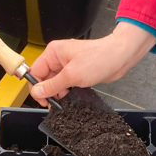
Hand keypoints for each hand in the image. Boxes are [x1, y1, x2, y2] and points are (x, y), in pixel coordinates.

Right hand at [29, 22, 155, 105]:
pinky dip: (66, 91)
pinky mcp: (75, 72)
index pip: (35, 71)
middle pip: (44, 78)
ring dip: (58, 92)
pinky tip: (71, 94)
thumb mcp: (72, 75)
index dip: (36, 87)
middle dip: (48, 91)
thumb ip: (52, 85)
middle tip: (54, 103)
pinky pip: (64, 83)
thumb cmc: (99, 58)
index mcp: (53, 53)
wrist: (120, 57)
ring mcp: (67, 65)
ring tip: (66, 97)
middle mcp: (58, 57)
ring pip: (54, 82)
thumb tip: (37, 92)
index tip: (42, 100)